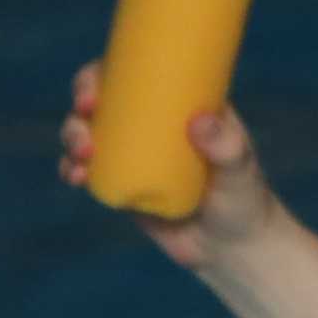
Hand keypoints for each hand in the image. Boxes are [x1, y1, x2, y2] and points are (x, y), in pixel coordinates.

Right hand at [60, 63, 293, 268]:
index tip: (98, 85)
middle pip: (104, 97)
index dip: (107, 69)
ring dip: (73, 134)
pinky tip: (74, 176)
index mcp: (177, 102)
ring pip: (88, 132)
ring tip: (82, 155)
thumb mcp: (241, 170)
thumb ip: (228, 147)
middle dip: (83, 98)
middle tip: (85, 112)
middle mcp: (151, 122)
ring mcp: (133, 153)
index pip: (137, 71)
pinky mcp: (120, 183)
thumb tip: (198, 122)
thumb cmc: (244, 200)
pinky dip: (73, 169)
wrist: (231, 247)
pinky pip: (86, 170)